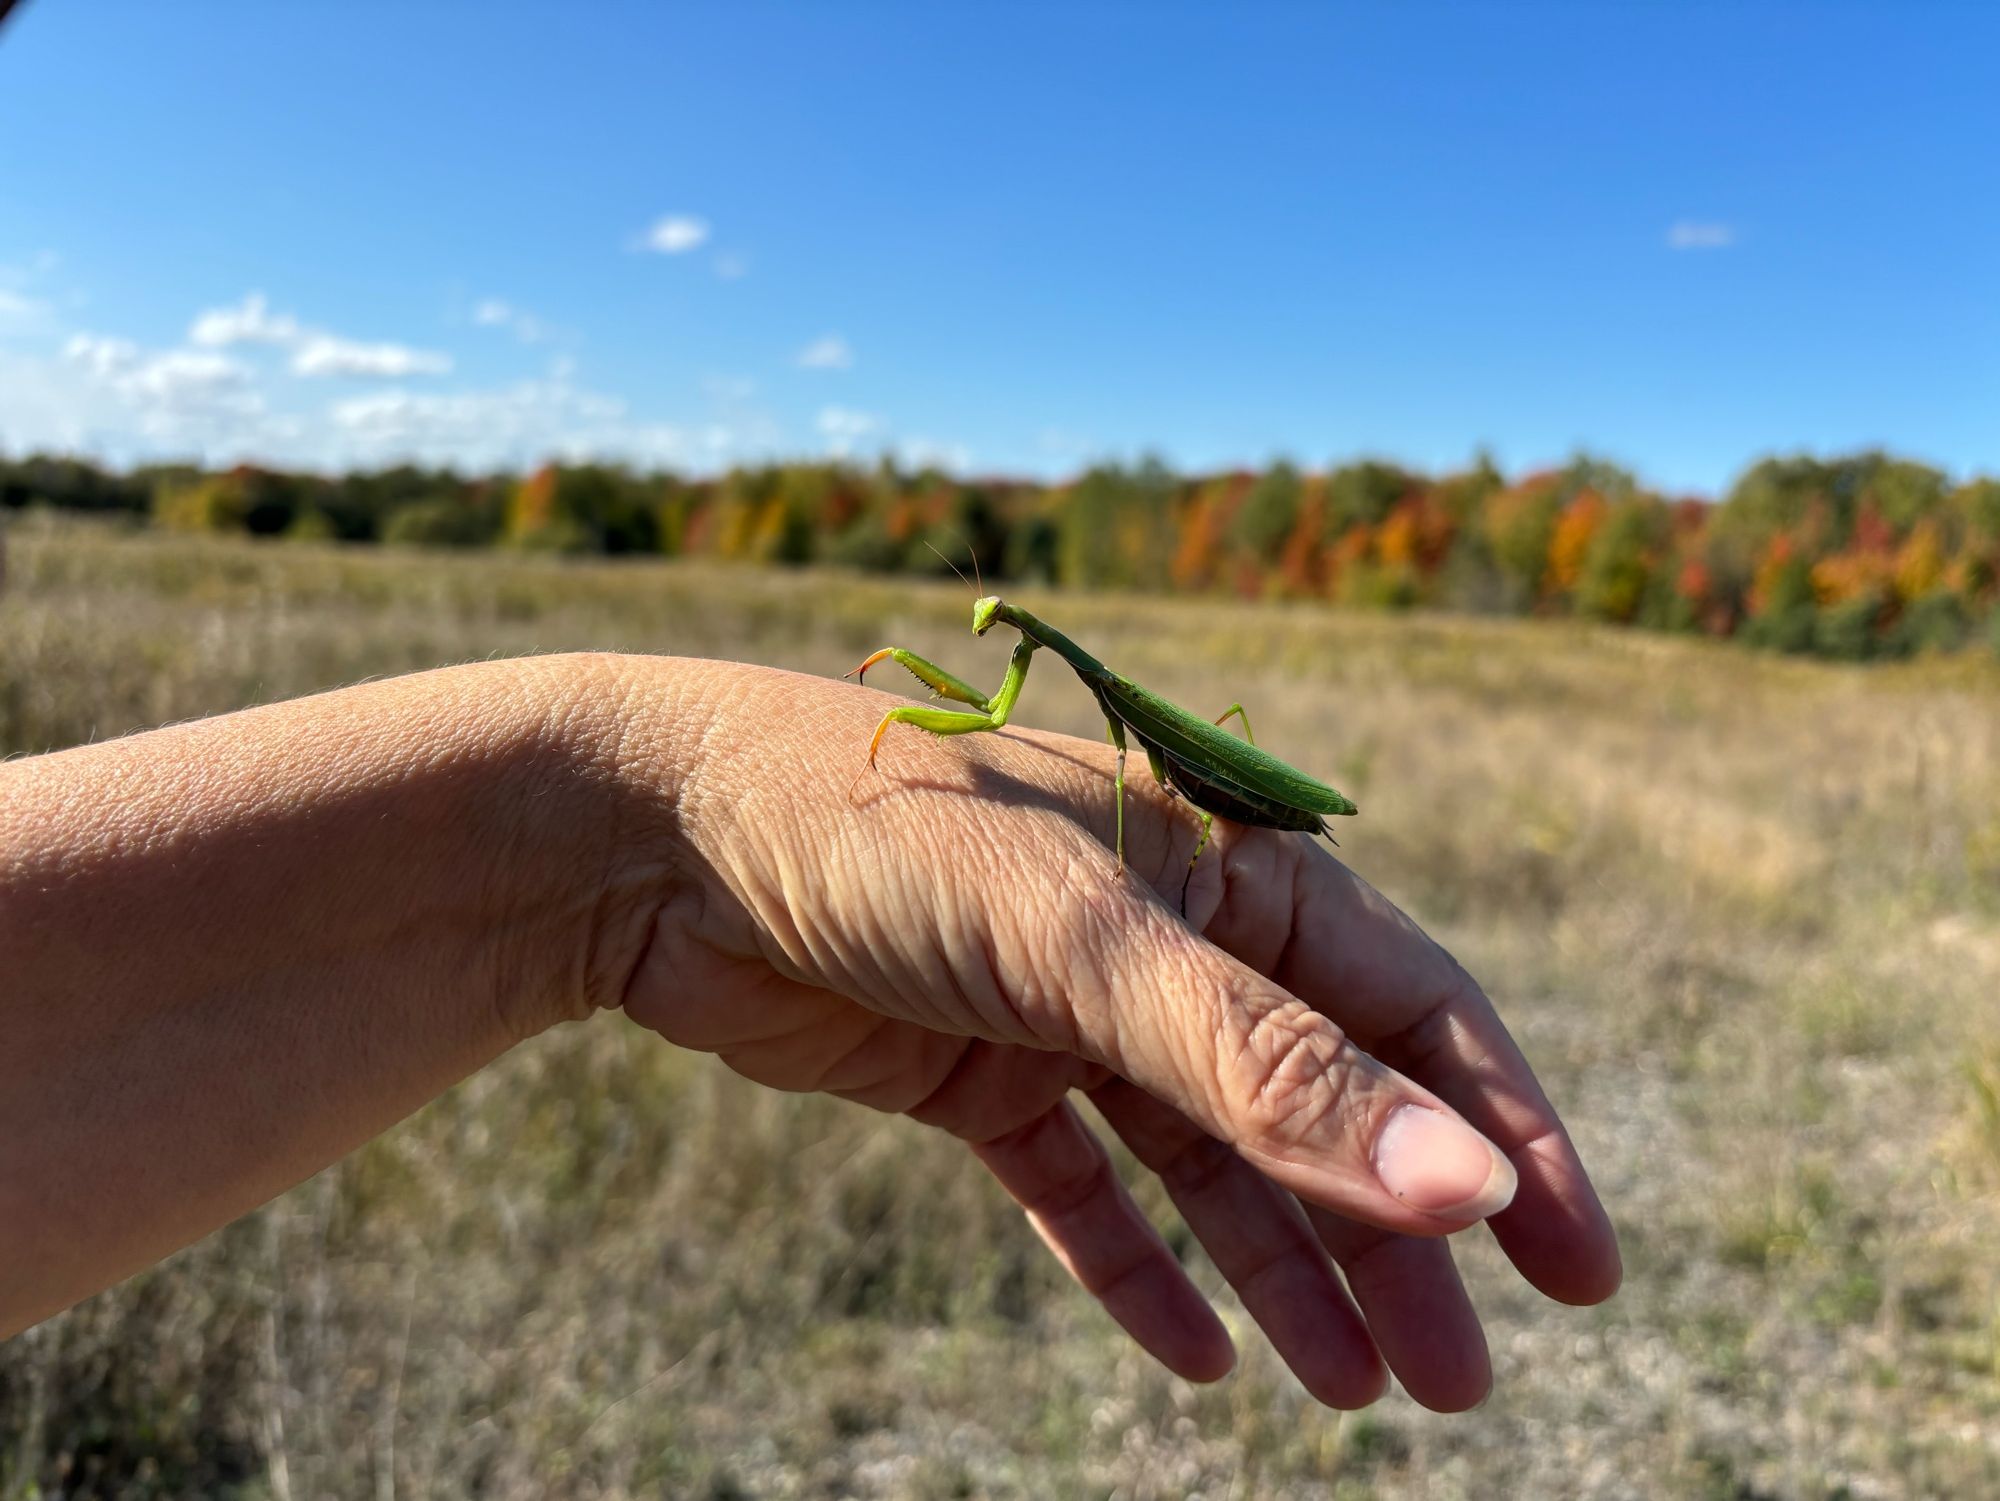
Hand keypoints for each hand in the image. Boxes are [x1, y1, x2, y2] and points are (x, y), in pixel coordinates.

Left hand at [615, 660, 1620, 1410]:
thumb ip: (1267, 1068)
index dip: (1505, 1139)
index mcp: (1229, 868)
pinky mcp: (976, 1069)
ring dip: (1281, 1274)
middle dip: (1393, 1241)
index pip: (1414, 1016)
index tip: (1582, 1278)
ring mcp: (1067, 1008)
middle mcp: (1164, 936)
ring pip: (1208, 1163)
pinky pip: (1082, 1189)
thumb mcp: (1090, 948)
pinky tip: (1190, 1359)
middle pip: (1319, 1105)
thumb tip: (1470, 1186)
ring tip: (1352, 1396)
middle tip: (1458, 1388)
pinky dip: (1137, 1267)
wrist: (655, 837)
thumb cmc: (889, 835)